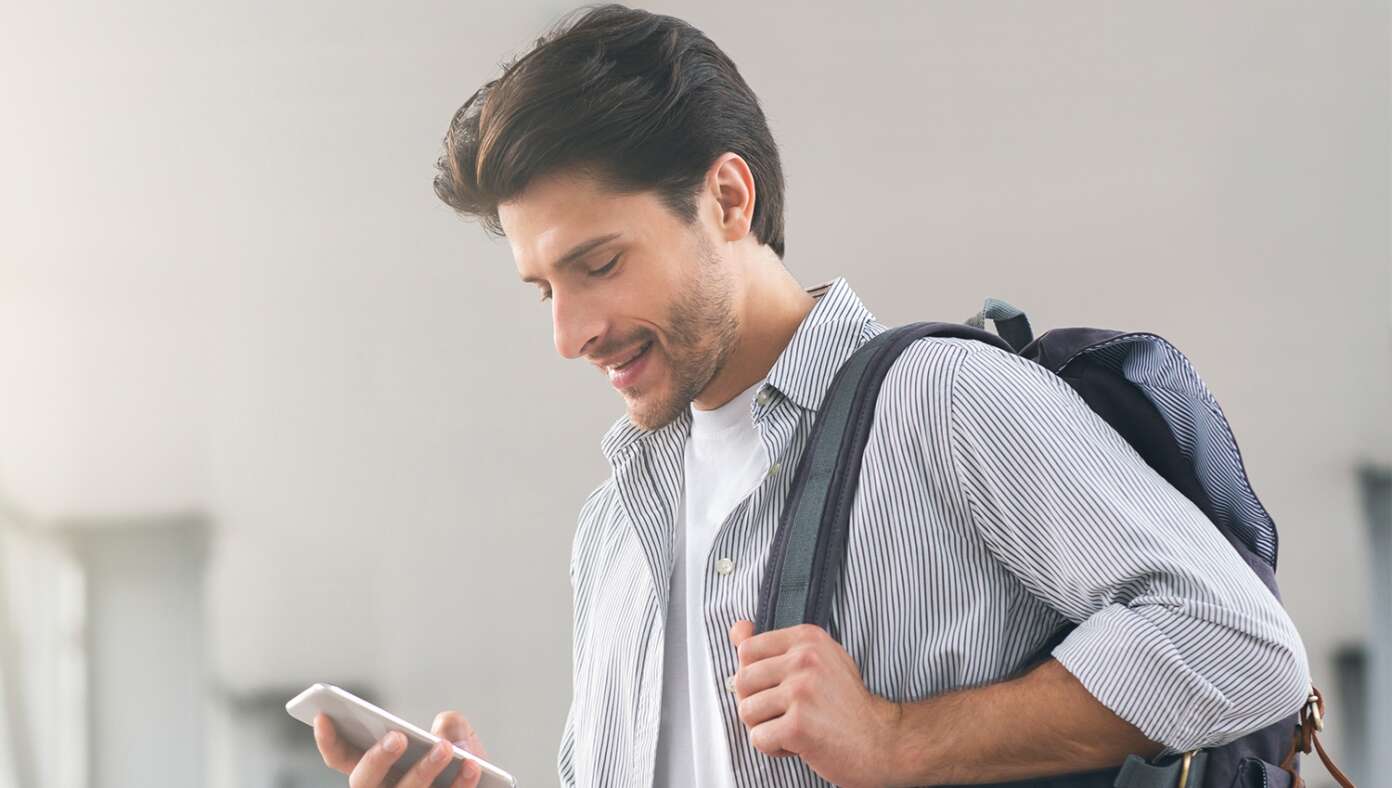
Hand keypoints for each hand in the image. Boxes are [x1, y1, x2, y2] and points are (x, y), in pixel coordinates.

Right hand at [314, 710, 487, 787]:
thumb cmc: (466, 769)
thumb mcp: (461, 742)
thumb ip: (452, 728)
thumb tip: (445, 725)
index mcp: (381, 772)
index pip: (343, 759)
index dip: (329, 741)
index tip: (324, 717)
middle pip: (363, 783)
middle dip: (376, 758)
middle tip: (398, 737)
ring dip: (423, 770)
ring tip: (445, 747)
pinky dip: (460, 784)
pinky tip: (473, 766)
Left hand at [728, 620, 901, 787]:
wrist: (882, 741)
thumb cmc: (846, 703)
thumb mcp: (817, 660)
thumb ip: (775, 646)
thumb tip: (737, 629)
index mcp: (807, 638)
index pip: (747, 649)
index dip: (755, 675)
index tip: (779, 688)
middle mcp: (804, 659)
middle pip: (742, 681)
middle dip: (756, 704)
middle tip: (786, 713)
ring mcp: (801, 691)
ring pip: (746, 711)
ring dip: (766, 728)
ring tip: (795, 727)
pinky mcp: (798, 725)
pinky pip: (758, 738)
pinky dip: (774, 748)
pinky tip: (800, 744)